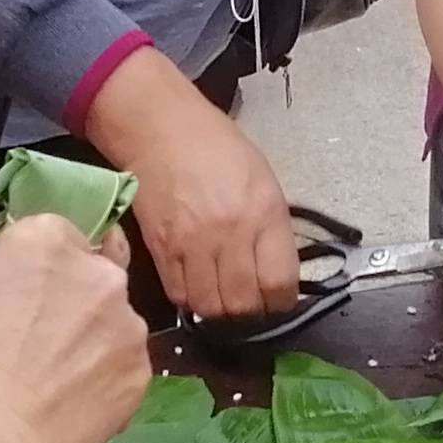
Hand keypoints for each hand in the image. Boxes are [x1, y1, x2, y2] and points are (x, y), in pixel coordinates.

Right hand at [86, 55, 300, 317]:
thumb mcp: (263, 181)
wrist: (160, 129)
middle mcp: (230, 232)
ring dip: (221, 311)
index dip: (282, 302)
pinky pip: (180, 295)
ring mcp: (192, 243)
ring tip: (224, 299)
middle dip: (252, 313)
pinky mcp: (160, 249)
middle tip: (251, 305)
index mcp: (264, 212)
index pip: (279, 283)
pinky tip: (198, 287)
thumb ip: (272, 230)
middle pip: (244, 304)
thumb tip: (278, 275)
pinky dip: (192, 299)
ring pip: (211, 307)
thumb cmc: (217, 149)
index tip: (279, 302)